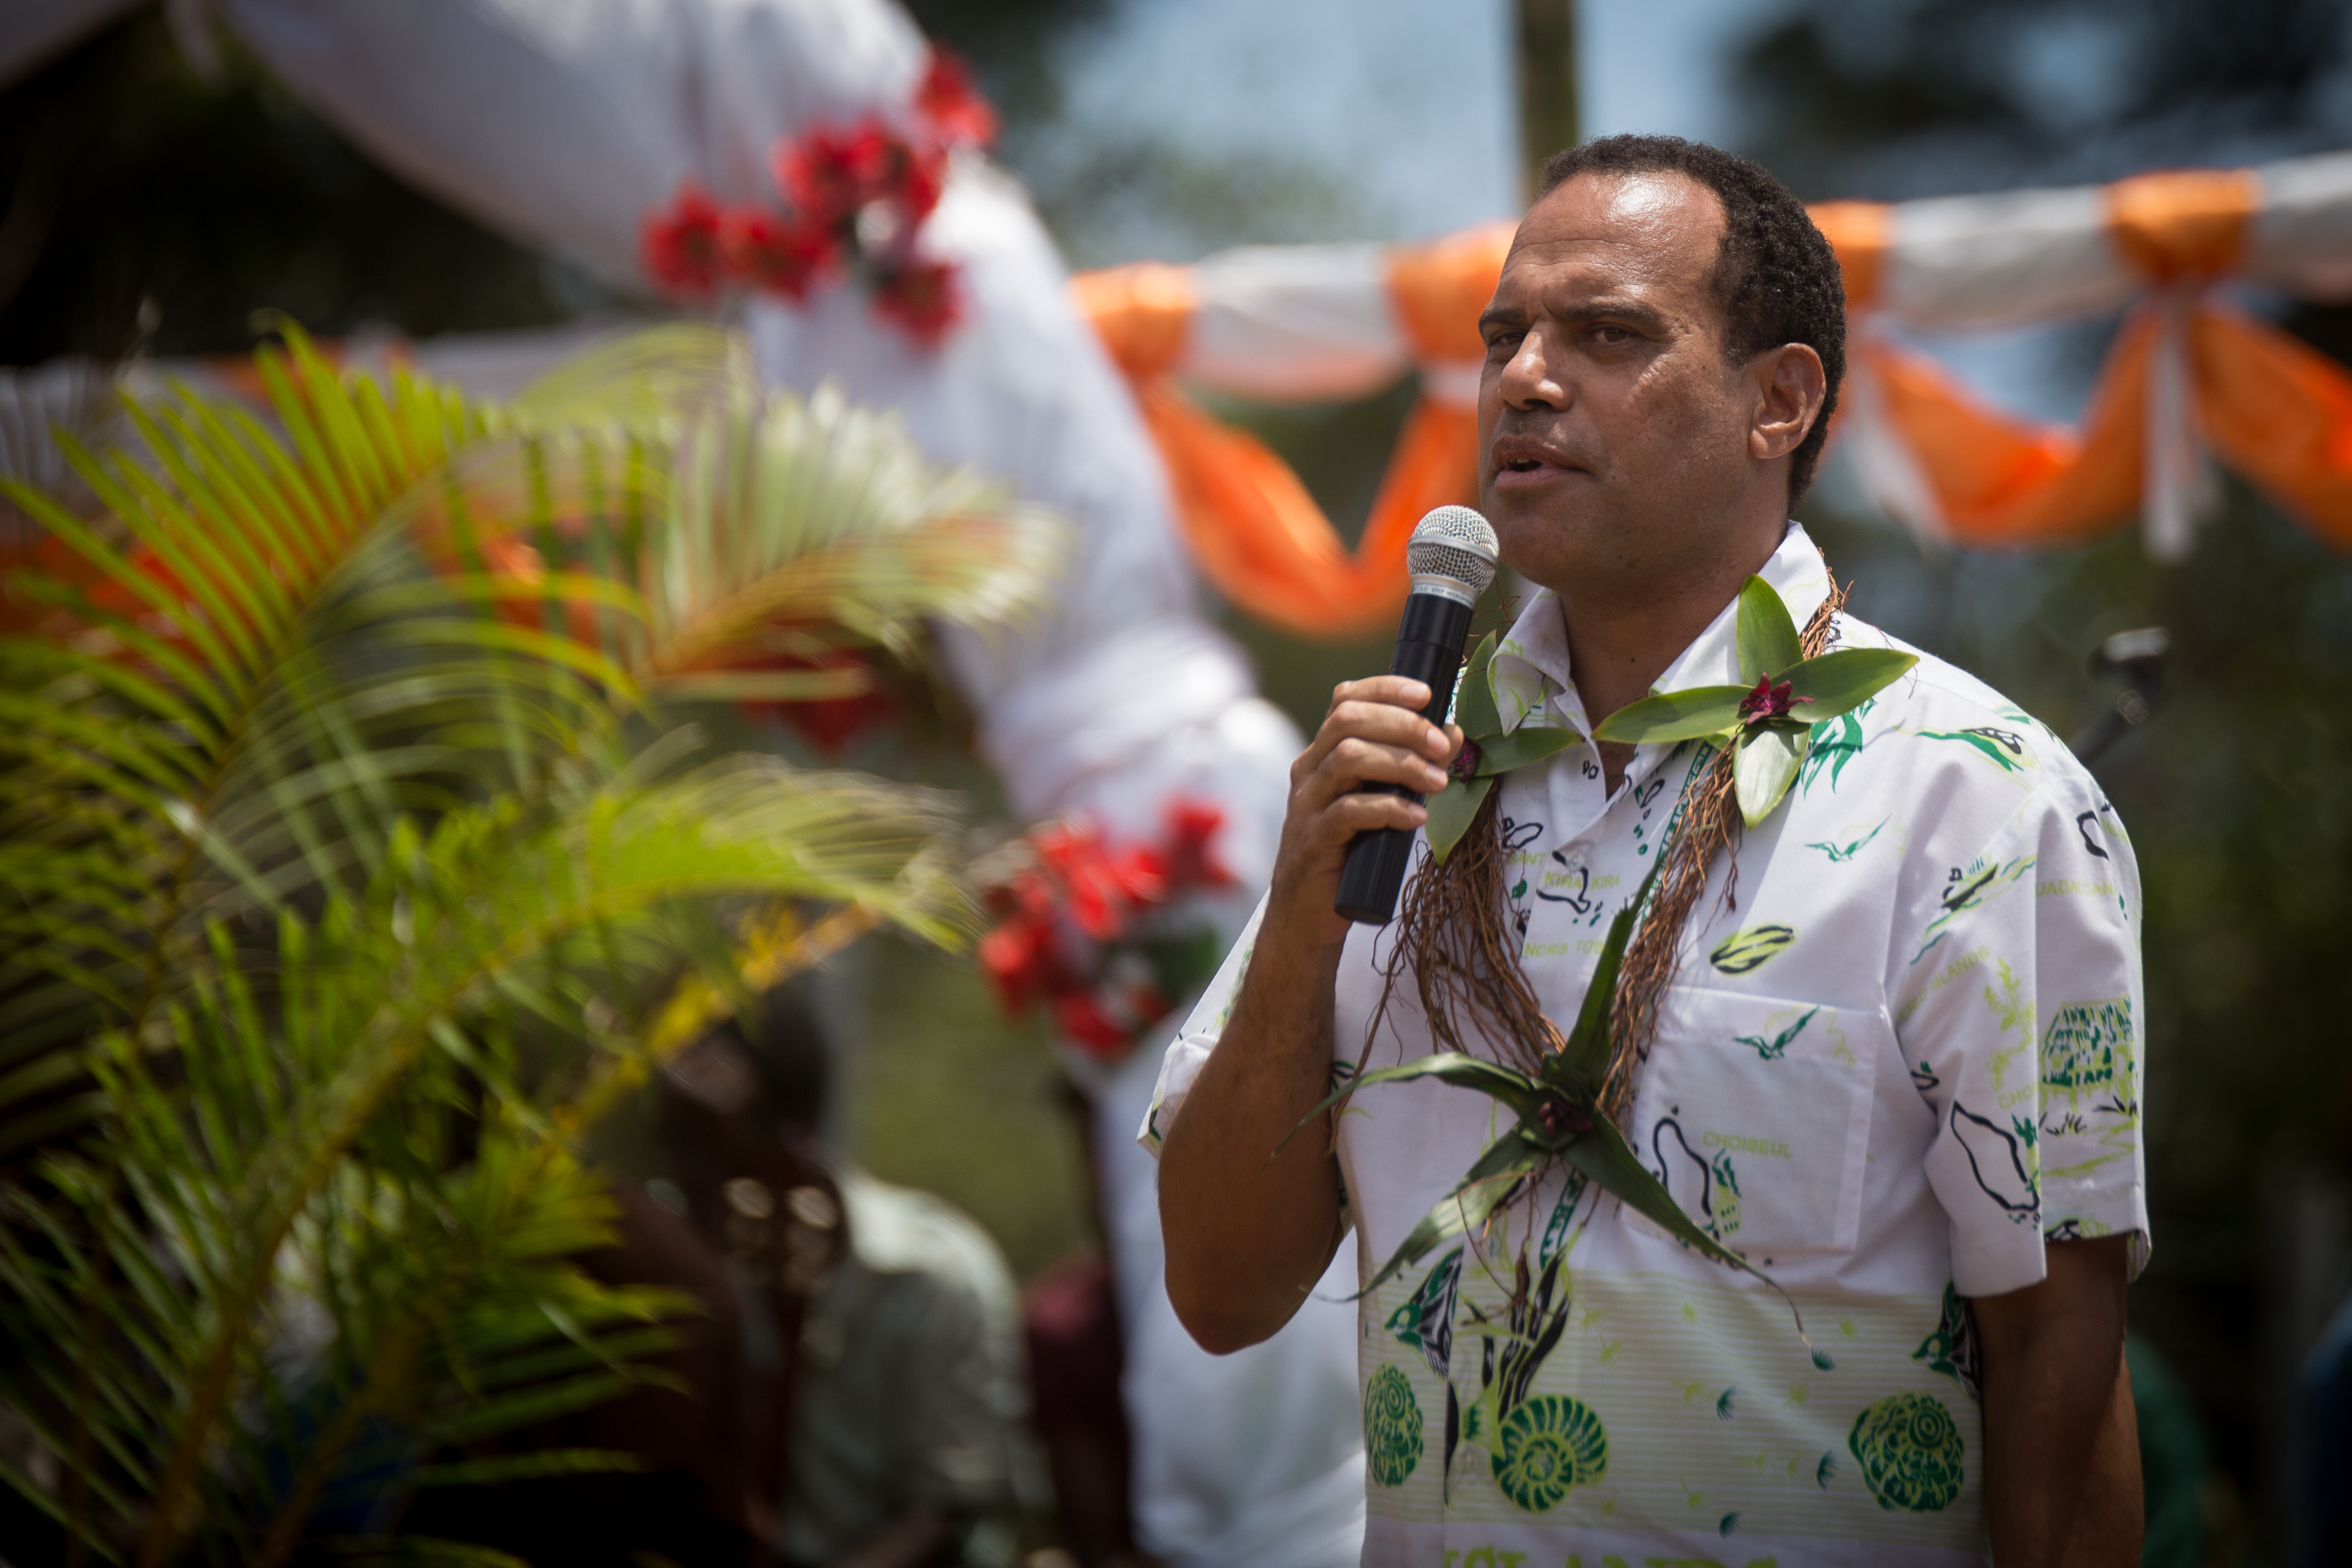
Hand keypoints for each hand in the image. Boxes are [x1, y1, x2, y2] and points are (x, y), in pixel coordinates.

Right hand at [1268, 675, 1462, 948]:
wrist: (1307, 915)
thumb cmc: (1348, 853)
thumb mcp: (1380, 802)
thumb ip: (1409, 767)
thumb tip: (1452, 734)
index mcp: (1322, 754)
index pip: (1345, 699)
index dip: (1385, 688)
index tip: (1427, 694)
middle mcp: (1309, 770)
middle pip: (1348, 721)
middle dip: (1402, 725)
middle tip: (1442, 747)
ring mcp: (1307, 804)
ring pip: (1347, 758)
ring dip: (1401, 764)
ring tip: (1437, 783)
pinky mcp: (1313, 840)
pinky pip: (1348, 812)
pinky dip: (1388, 809)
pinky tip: (1415, 817)